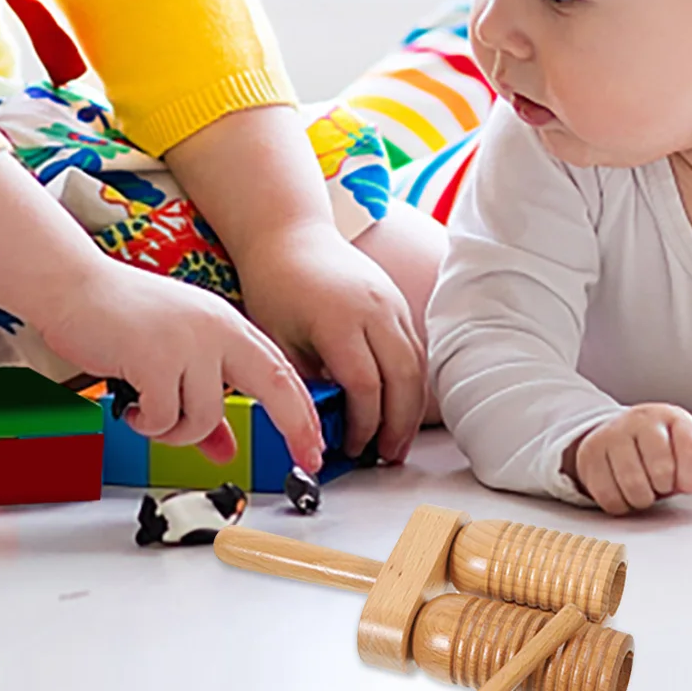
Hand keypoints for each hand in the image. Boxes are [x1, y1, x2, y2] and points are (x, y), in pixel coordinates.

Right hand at [39, 255, 324, 473]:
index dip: (302, 412)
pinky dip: (147, 424)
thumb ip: (203, 402)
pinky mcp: (154, 358)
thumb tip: (225, 449)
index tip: (313, 446)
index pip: (280, 370)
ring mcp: (186, 342)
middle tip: (303, 461)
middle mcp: (214, 329)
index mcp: (223, 324)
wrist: (72, 286)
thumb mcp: (172, 353)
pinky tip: (130, 407)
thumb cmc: (117, 316)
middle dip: (295, 427)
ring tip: (149, 414)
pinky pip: (164, 418)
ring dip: (176, 432)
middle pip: (274, 384)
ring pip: (206, 417)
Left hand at [233, 223, 425, 463]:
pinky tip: (399, 407)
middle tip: (387, 456)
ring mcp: (391, 303)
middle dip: (398, 425)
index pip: (365, 384)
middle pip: (403, 379)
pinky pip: (415, 349)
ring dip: (411, 408)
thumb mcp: (276, 336)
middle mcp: (374, 310)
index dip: (363, 423)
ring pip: (417, 366)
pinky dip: (411, 382)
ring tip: (396, 441)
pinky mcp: (397, 301)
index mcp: (339, 319)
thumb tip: (321, 424)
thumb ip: (302, 378)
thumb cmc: (274, 283)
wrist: (289, 234)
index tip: (352, 447)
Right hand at [564, 404, 691, 514]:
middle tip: (661, 486)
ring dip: (642, 499)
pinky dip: (620, 504)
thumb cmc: (663, 450)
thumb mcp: (686, 451)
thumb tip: (691, 485)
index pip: (690, 447)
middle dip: (664, 488)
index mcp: (671, 417)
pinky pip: (607, 494)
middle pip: (661, 469)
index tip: (689, 487)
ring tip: (644, 491)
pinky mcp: (588, 452)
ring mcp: (610, 434)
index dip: (691, 474)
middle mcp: (639, 421)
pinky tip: (623, 493)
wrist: (620, 436)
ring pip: (632, 484)